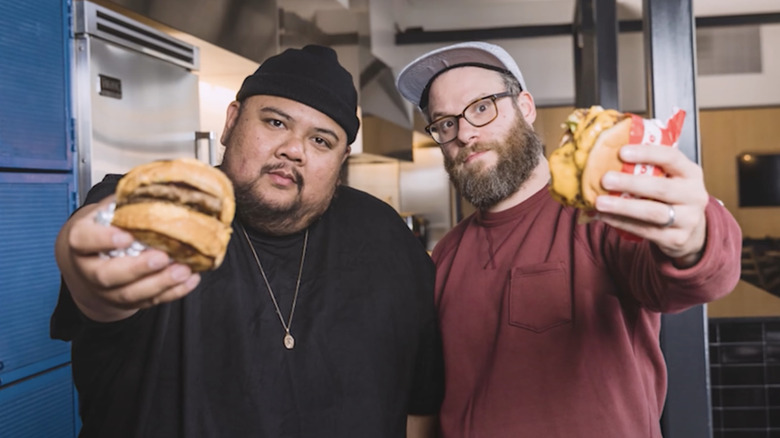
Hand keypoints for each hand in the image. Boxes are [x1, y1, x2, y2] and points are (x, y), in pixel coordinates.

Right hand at [55, 196, 200, 321]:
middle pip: (108, 275)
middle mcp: (90, 270)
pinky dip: (172, 293)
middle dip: (137, 268)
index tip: (125, 235)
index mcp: (81, 242)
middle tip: (162, 257)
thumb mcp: (106, 211)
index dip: (102, 239)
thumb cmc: (102, 230)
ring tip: (183, 270)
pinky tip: (190, 279)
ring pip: (130, 294)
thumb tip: (157, 184)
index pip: (83, 240)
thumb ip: (126, 201)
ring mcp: (108, 290)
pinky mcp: (127, 302)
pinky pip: (149, 302)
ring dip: (159, 284)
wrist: (89, 262)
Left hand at [592, 143, 708, 267]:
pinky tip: (604, 216)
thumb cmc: (673, 197)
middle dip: (631, 183)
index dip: (647, 153)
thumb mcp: (670, 178)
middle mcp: (694, 196)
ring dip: (623, 207)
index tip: (622, 152)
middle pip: (661, 188)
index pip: (672, 157)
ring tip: (599, 202)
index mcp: (691, 173)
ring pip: (652, 212)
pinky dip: (621, 222)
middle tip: (605, 179)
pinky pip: (644, 230)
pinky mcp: (676, 239)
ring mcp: (687, 219)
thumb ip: (648, 168)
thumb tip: (606, 157)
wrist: (691, 230)